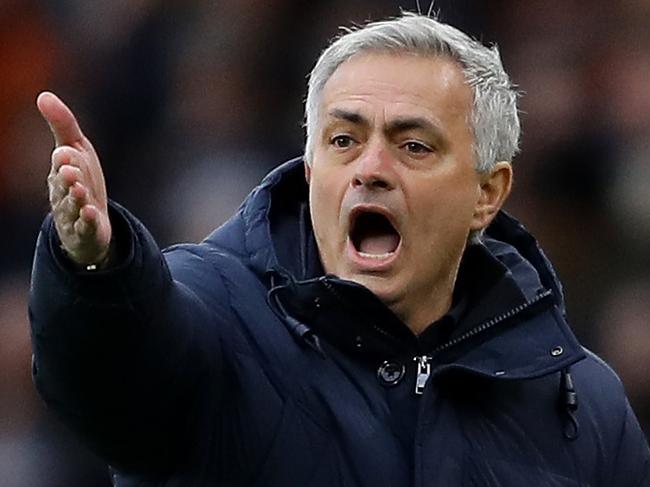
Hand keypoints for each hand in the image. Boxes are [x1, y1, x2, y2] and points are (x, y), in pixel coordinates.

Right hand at [37, 92, 111, 265]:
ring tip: (80, 191)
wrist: (89, 220)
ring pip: (73, 205)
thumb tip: (43, 95)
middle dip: (67, 178)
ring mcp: (73, 213)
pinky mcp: (86, 230)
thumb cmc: (81, 179)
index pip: (63, 163)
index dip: (65, 159)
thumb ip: (62, 125)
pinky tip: (90, 213)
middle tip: (70, 171)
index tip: (65, 152)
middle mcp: (63, 193)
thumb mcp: (76, 149)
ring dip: (76, 198)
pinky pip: (85, 226)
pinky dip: (86, 220)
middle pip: (64, 185)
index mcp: (60, 171)